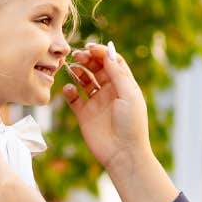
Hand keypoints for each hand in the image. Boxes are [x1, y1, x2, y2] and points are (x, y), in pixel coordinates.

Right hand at [63, 42, 152, 172]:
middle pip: (97, 67)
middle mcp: (109, 91)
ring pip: (84, 79)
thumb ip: (118, 73)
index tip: (91, 47)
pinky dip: (69, 90)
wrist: (123, 153)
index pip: (112, 61)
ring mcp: (96, 102)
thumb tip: (108, 53)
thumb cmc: (131, 124)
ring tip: (72, 67)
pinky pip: (73, 98)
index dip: (102, 52)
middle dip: (88, 59)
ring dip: (78, 71)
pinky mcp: (84, 114)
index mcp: (124, 85)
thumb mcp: (129, 95)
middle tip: (78, 55)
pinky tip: (69, 89)